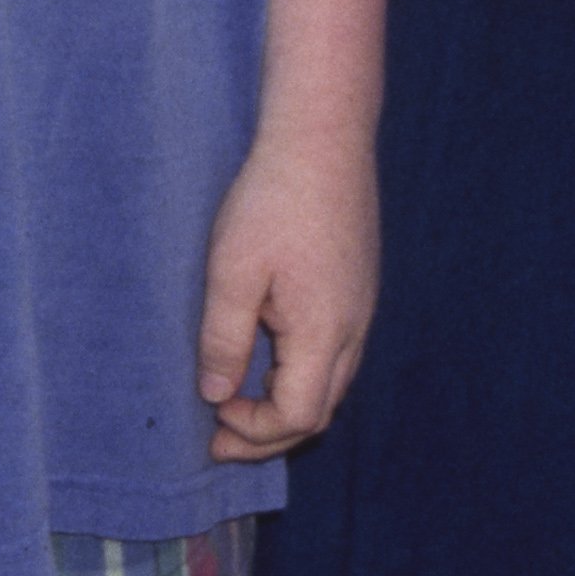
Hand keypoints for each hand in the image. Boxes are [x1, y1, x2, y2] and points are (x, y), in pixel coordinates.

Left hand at [197, 122, 379, 459]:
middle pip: (320, 409)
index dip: (254, 431)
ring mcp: (361, 307)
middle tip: (221, 435)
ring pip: (331, 382)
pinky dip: (301, 373)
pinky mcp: (357, 286)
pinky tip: (269, 356)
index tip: (213, 414)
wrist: (324, 139)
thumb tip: (216, 394)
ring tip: (239, 401)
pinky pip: (336, 351)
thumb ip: (224, 340)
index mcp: (324, 333)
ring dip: (286, 404)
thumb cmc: (273, 201)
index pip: (298, 416)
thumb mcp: (232, 272)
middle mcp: (353, 329)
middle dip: (270, 433)